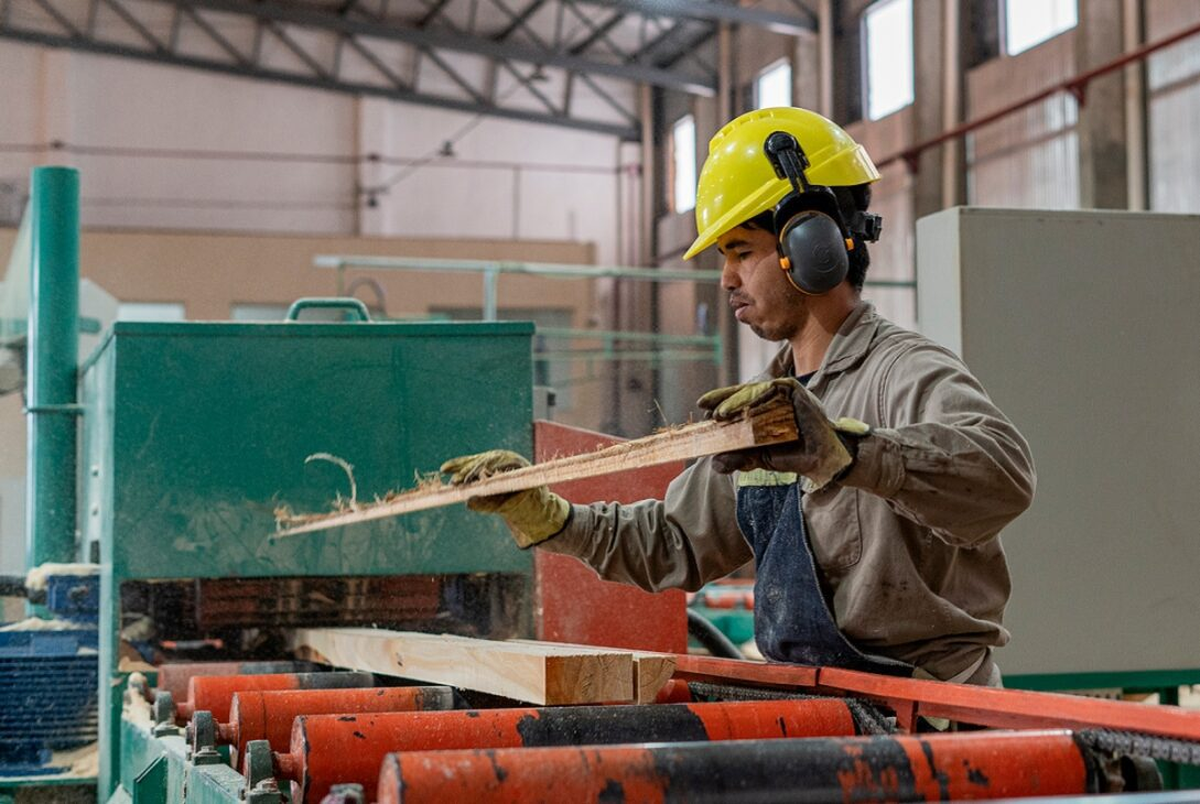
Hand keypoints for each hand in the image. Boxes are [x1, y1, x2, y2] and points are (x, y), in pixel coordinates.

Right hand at [440, 450, 569, 547]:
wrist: (537, 504)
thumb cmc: (529, 505)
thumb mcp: (511, 507)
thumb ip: (490, 505)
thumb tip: (468, 502)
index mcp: (517, 463)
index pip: (494, 464)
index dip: (478, 472)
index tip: (466, 481)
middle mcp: (506, 458)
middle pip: (483, 461)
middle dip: (467, 472)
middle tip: (455, 482)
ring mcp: (498, 460)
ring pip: (476, 461)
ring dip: (460, 468)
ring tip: (445, 472)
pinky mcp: (489, 465)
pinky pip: (473, 464)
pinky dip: (460, 467)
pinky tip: (445, 469)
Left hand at [696, 378, 869, 490]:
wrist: (825, 459)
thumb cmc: (796, 455)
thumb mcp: (762, 458)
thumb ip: (740, 458)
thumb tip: (715, 464)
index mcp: (763, 412)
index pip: (738, 405)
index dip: (720, 405)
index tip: (701, 408)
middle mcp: (772, 400)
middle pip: (742, 395)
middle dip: (722, 401)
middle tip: (705, 409)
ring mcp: (784, 394)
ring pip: (753, 392)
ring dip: (735, 402)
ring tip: (719, 414)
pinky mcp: (795, 391)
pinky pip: (771, 389)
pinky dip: (756, 396)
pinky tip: (743, 405)